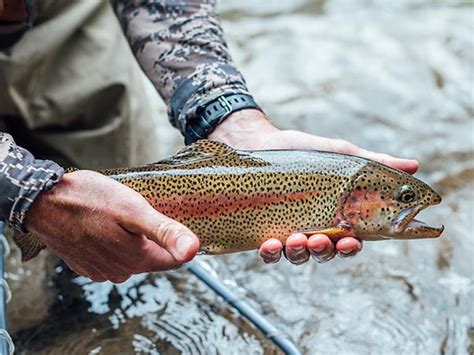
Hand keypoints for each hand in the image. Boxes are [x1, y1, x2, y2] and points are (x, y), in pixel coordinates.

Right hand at [25, 170, 199, 282]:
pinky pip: (111, 256)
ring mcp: (100, 270)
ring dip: (131, 240)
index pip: (173, 260)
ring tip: (120, 217)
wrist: (41, 201)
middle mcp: (120, 272)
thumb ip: (164, 232)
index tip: (170, 219)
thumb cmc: (88, 200)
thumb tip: (194, 250)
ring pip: (131, 257)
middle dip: (151, 238)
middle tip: (140, 212)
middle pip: (151, 257)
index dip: (176, 240)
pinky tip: (104, 225)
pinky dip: (112, 242)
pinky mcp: (85, 264)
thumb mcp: (133, 210)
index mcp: (137, 260)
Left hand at [209, 109, 418, 264]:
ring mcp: (287, 232)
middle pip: (324, 253)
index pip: (348, 240)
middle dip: (326, 252)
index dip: (351, 246)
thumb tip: (414, 166)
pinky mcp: (263, 230)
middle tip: (323, 241)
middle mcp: (312, 229)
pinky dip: (271, 253)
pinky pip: (268, 253)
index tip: (352, 241)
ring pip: (298, 256)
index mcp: (334, 217)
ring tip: (298, 239)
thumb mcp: (341, 155)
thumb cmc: (303, 151)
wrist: (260, 142)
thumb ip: (373, 164)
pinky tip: (271, 244)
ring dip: (301, 253)